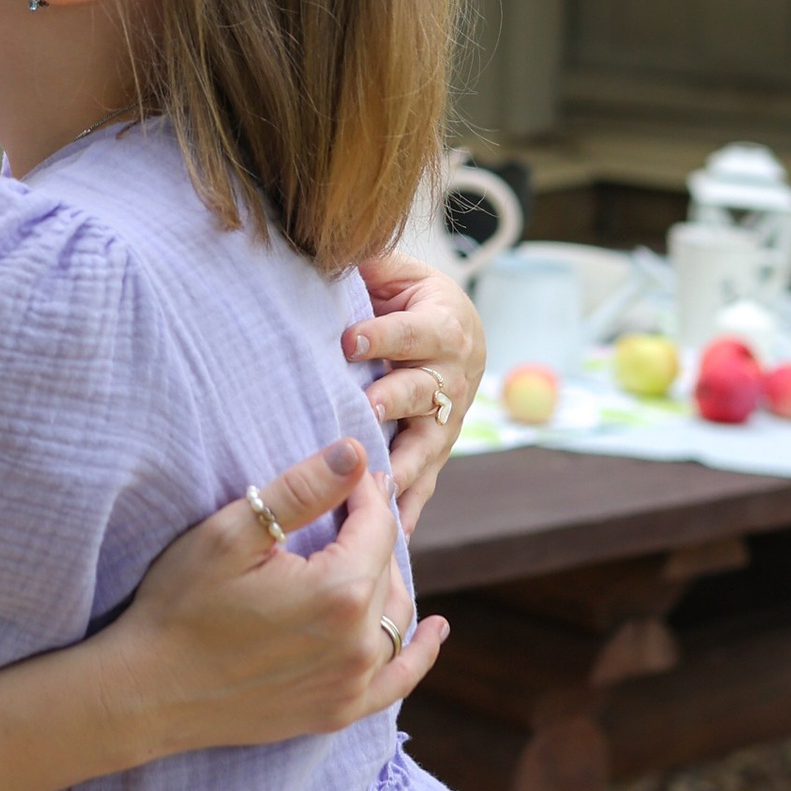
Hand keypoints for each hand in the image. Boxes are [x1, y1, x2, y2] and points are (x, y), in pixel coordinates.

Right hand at [94, 440, 445, 759]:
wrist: (149, 690)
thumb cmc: (180, 605)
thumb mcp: (231, 535)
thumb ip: (300, 491)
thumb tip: (356, 452)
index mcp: (338, 591)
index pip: (374, 526)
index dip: (363, 492)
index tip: (351, 471)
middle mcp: (358, 642)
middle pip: (387, 569)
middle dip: (372, 532)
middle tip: (349, 503)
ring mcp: (351, 683)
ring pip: (394, 617)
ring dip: (386, 579)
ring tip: (367, 550)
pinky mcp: (337, 711)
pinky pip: (398, 678)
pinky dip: (420, 652)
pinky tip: (435, 631)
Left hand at [345, 252, 484, 524]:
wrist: (459, 332)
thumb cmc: (413, 297)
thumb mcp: (398, 272)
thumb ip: (371, 266)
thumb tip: (331, 247)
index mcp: (444, 326)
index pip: (411, 332)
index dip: (382, 335)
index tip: (347, 342)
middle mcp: (453, 376)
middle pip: (423, 392)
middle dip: (393, 402)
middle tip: (365, 412)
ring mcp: (448, 420)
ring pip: (427, 446)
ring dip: (402, 467)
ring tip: (376, 491)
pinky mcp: (437, 453)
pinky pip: (424, 486)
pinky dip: (408, 512)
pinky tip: (388, 542)